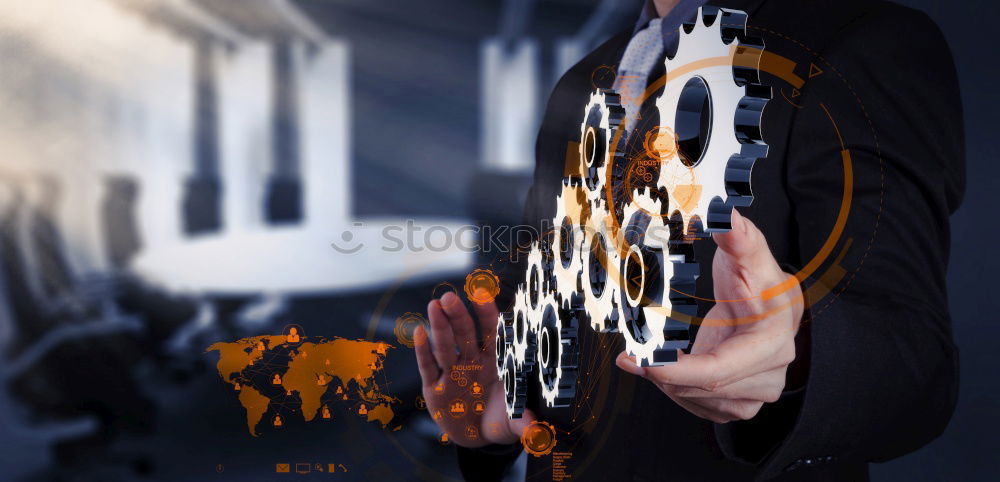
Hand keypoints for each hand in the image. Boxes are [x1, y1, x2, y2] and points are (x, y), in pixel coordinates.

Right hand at [415, 291, 534, 446]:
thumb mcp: (513, 422)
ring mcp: (452, 372)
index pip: (490, 333)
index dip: (486, 313)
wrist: (477, 437)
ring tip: (434, 306)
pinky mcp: (434, 387)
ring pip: (445, 345)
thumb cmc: (499, 420)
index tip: (481, 294)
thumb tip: (539, 429)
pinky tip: (419, 332)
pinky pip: (428, 366)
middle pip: (464, 333)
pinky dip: (423, 350)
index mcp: (494, 362)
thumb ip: (524, 422)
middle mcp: (472, 361)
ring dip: (439, 326)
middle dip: (458, 315)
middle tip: (450, 297)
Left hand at [616, 210, 803, 422]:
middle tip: (632, 357)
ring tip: (652, 359)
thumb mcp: (750, 255)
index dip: (676, 371)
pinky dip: (679, 391)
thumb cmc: (760, 281)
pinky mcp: (743, 403)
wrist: (776, 309)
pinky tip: (671, 371)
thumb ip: (738, 237)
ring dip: (669, 384)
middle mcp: (771, 374)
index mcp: (773, 341)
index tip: (642, 362)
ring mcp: (758, 393)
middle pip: (703, 389)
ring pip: (699, 401)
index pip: (717, 370)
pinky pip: (702, 408)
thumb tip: (725, 214)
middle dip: (663, 375)